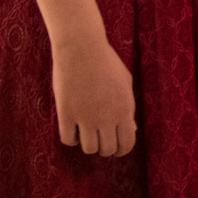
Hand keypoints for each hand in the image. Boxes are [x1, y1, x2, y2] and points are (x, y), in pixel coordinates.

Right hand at [50, 31, 136, 156]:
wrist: (81, 48)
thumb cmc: (106, 62)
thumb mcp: (125, 83)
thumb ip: (128, 107)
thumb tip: (130, 130)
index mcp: (124, 109)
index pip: (127, 143)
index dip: (122, 150)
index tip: (116, 149)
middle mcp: (106, 117)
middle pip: (107, 149)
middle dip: (105, 148)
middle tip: (101, 140)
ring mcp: (85, 117)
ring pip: (89, 149)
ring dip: (89, 145)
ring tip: (87, 134)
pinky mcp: (66, 113)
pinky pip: (68, 140)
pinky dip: (72, 139)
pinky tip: (73, 130)